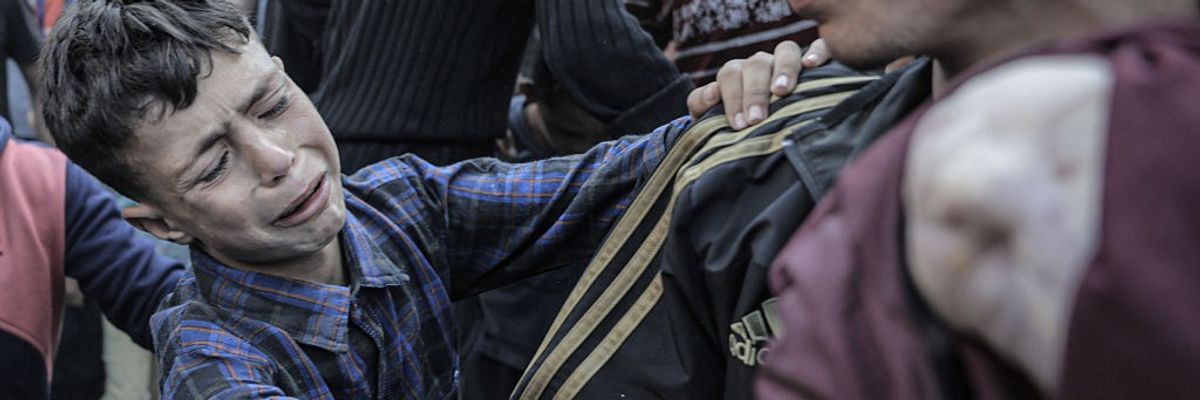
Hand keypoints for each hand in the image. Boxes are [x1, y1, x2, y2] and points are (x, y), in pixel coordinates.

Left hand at [687, 39, 831, 128]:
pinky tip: (812, 65)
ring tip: (781, 92)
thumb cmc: (738, 126)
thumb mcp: (711, 117)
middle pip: (756, 63)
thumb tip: (713, 93)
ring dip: (783, 70)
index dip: (732, 98)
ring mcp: (786, 62)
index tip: (739, 124)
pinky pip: (819, 48)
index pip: (730, 74)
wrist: (759, 132)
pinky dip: (817, 52)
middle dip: (754, 92)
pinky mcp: (814, 64)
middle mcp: (761, 64)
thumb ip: (701, 104)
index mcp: (737, 74)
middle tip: (756, 119)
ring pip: (785, 51)